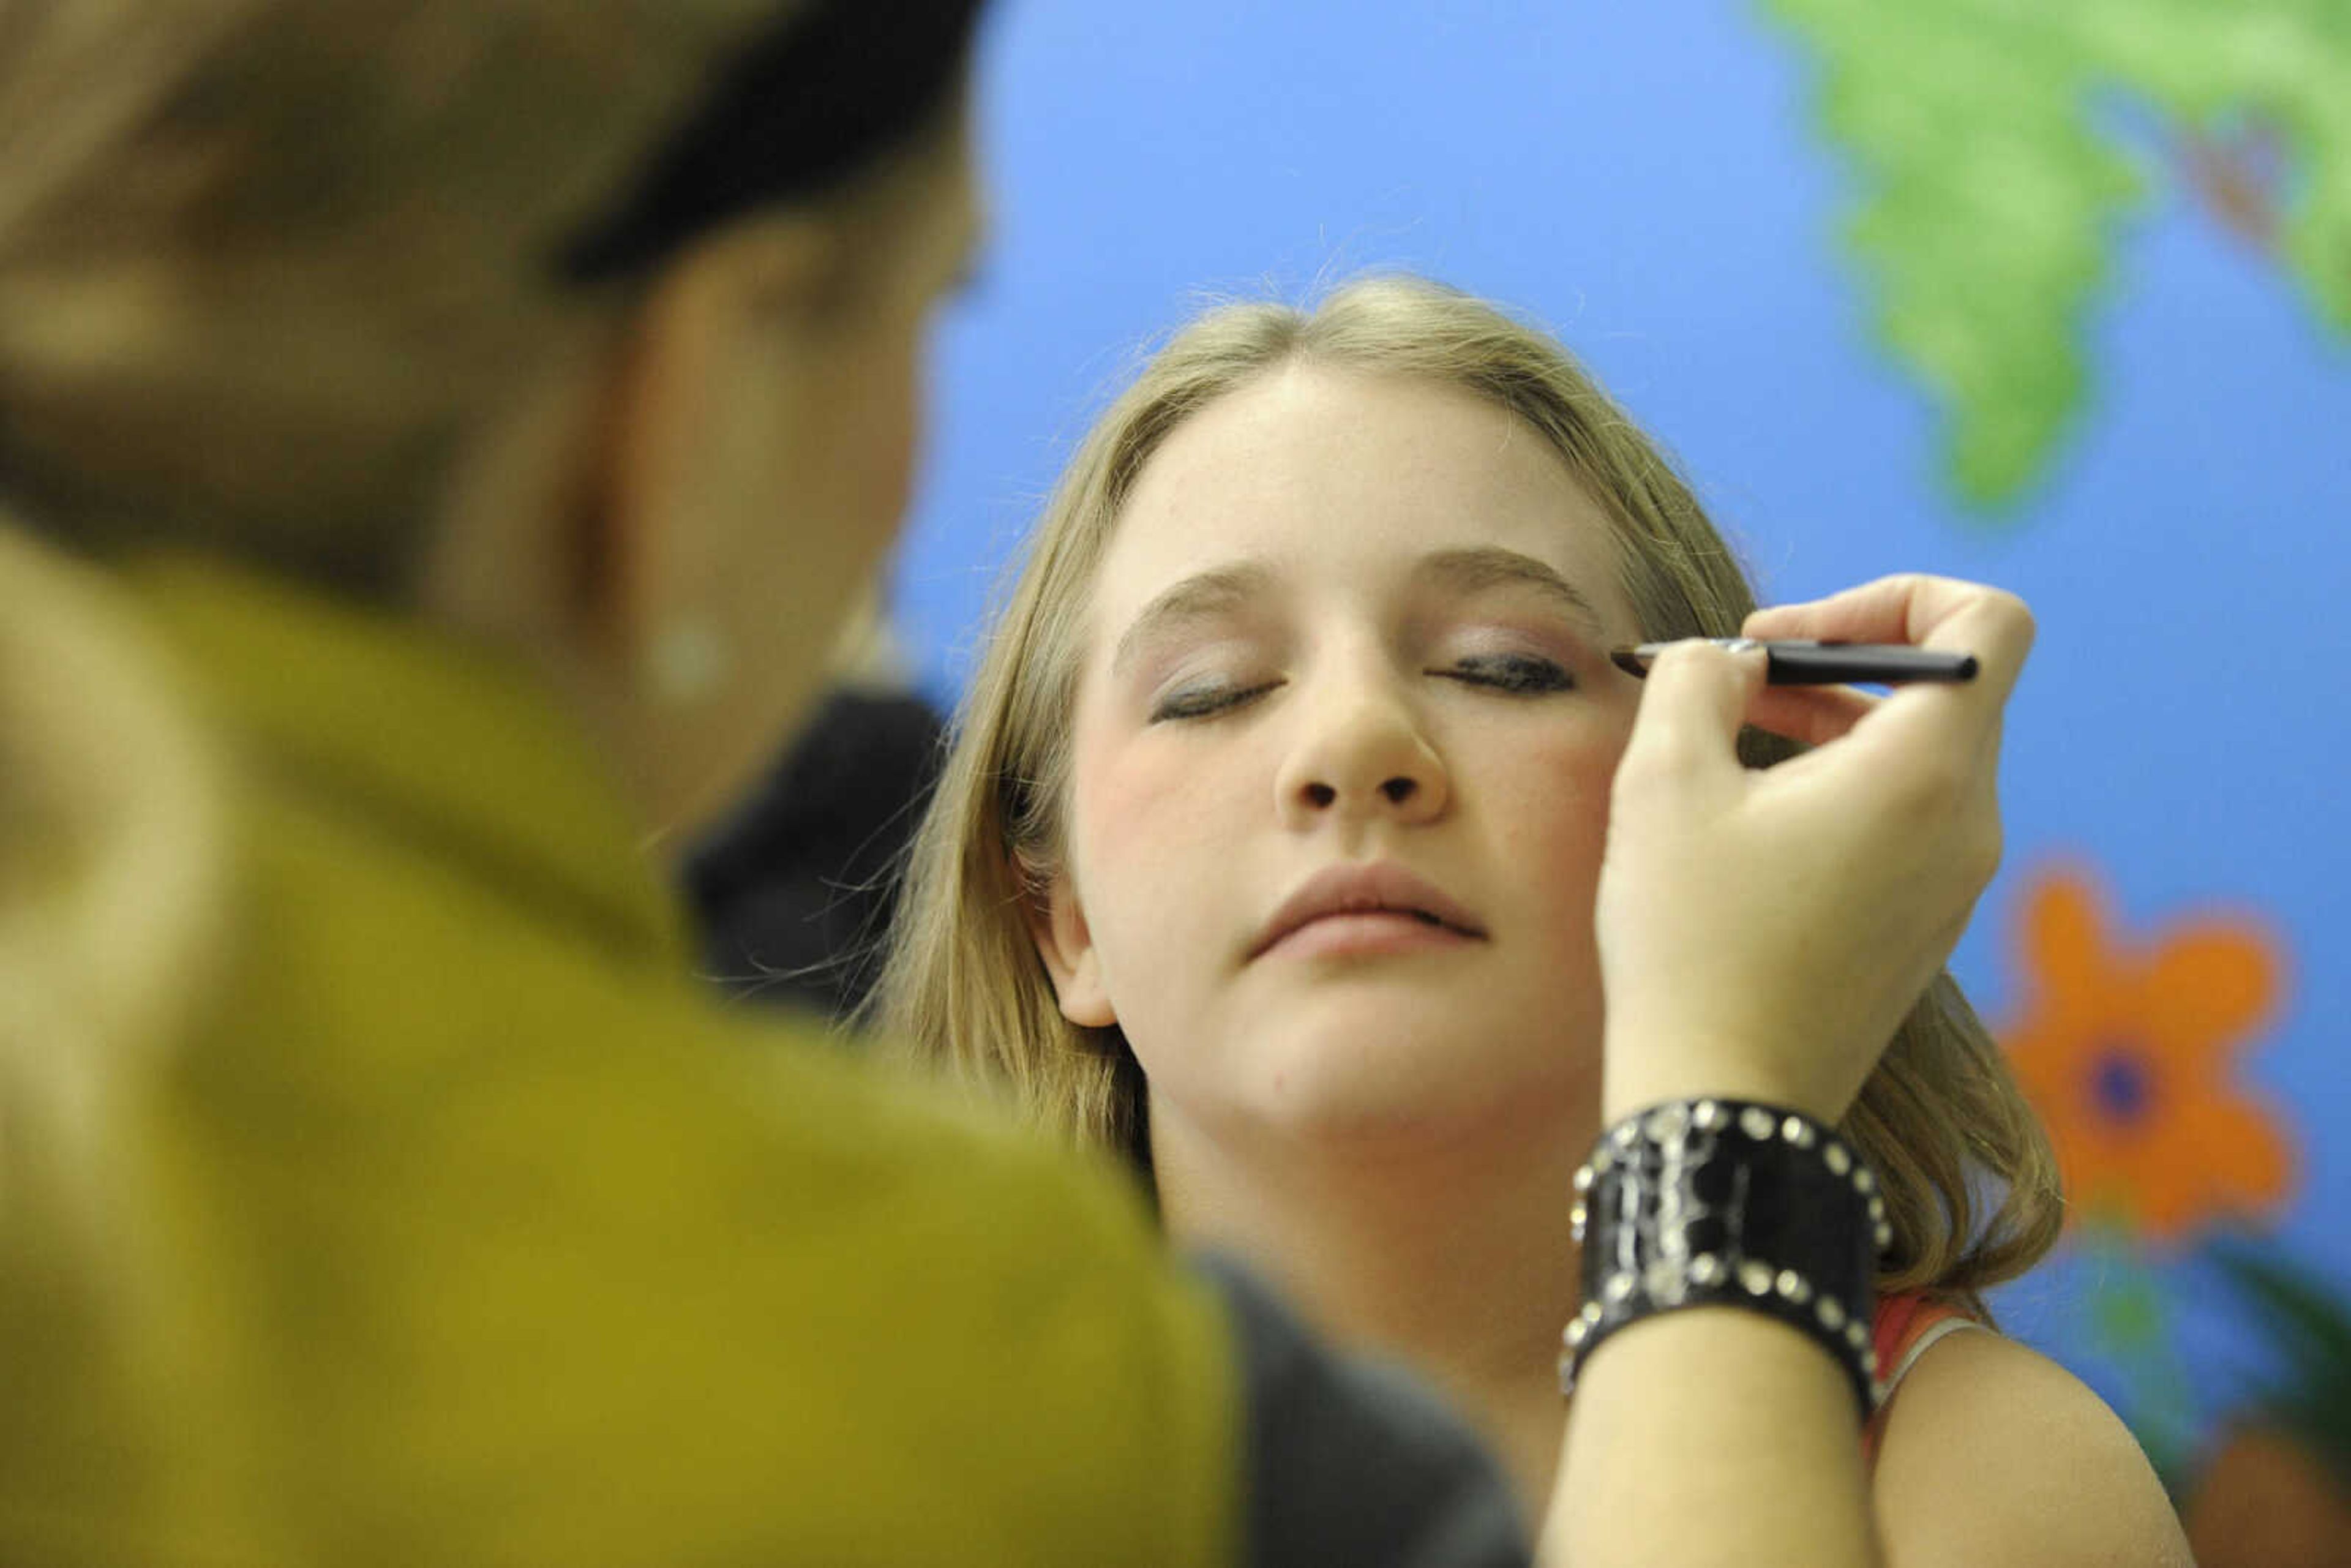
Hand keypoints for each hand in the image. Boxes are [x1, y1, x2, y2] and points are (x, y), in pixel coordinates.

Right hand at [1593, 574, 2033, 1123]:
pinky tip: (1744, 829)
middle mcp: (1968, 821)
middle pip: (1938, 687)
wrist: (1725, 1103)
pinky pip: (1901, 821)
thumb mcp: (1665, 781)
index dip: (1891, 597)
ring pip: (1914, 756)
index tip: (1789, 637)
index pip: (1986, 621)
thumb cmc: (1693, 941)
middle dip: (1832, 662)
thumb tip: (1731, 657)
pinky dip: (1834, 793)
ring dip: (1826, 727)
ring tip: (1721, 753)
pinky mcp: (1923, 927)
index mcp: (1928, 771)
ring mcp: (1954, 882)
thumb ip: (1699, 679)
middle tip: (1730, 685)